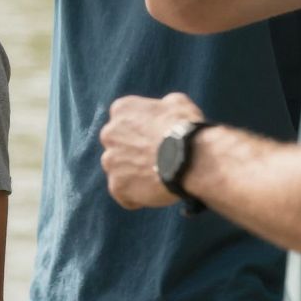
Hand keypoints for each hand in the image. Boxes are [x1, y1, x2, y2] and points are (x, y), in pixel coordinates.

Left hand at [100, 92, 203, 207]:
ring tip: (159, 178)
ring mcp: (110, 162)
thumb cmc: (187, 129)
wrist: (191, 159)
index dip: (141, 132)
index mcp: (121, 110)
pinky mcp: (116, 187)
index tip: (155, 140)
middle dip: (133, 153)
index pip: (125, 122)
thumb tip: (164, 107)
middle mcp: (109, 134)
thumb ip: (162, 105)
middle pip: (118, 146)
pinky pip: (124, 194)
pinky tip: (155, 192)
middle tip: (156, 161)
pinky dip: (137, 196)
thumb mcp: (178, 103)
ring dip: (134, 175)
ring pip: (119, 170)